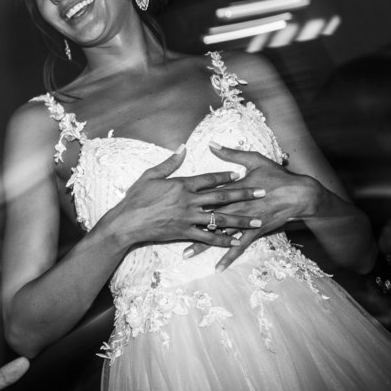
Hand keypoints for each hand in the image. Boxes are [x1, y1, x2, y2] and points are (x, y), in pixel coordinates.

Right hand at [110, 145, 260, 249]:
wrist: (127, 222)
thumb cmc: (136, 197)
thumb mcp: (151, 175)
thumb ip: (169, 162)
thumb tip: (182, 148)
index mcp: (182, 184)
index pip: (209, 179)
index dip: (226, 176)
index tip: (241, 174)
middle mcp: (189, 201)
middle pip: (222, 197)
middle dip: (244, 194)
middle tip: (262, 193)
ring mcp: (188, 218)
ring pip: (220, 219)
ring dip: (241, 220)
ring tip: (257, 221)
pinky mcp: (185, 233)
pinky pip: (208, 238)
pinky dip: (223, 240)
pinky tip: (236, 242)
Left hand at [184, 144, 320, 270]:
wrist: (299, 194)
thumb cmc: (277, 176)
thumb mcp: (254, 160)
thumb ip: (231, 153)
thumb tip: (212, 144)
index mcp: (233, 189)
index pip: (207, 194)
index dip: (189, 198)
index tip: (172, 202)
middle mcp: (236, 206)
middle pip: (208, 217)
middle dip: (189, 224)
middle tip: (170, 232)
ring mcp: (245, 221)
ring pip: (219, 234)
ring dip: (203, 245)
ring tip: (187, 254)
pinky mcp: (255, 232)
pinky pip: (239, 246)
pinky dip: (228, 257)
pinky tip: (218, 268)